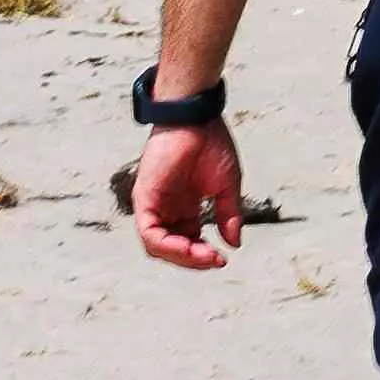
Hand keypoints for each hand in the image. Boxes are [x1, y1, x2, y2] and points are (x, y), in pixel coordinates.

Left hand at [131, 119, 247, 269]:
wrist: (196, 118)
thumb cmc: (211, 144)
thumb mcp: (226, 187)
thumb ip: (228, 215)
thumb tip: (234, 244)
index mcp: (184, 205)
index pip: (188, 240)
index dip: (204, 254)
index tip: (224, 258)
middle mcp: (166, 207)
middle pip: (172, 247)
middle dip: (194, 260)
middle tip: (215, 260)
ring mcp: (153, 204)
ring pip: (158, 246)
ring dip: (182, 257)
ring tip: (205, 257)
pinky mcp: (145, 199)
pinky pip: (150, 233)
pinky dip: (169, 246)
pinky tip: (190, 247)